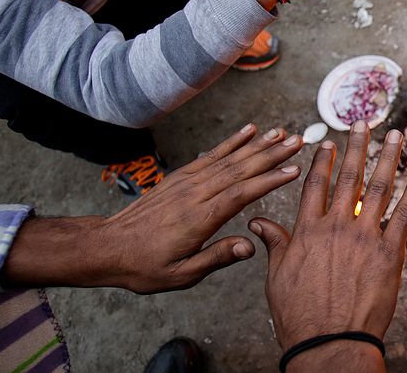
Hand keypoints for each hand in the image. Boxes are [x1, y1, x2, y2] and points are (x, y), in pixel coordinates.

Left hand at [0, 124, 303, 293]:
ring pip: (228, 158)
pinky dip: (231, 142)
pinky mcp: (180, 177)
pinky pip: (210, 156)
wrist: (107, 247)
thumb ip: (216, 257)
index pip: (241, 194)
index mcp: (199, 219)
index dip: (269, 181)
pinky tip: (248, 132)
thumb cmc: (145, 266)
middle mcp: (195, 194)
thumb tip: (248, 246)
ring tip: (281, 132)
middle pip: (240, 169)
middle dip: (271, 154)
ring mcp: (187, 183)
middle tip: (298, 140)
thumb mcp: (180, 274)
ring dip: (257, 144)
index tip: (294, 169)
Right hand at [250, 122, 406, 371]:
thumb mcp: (277, 277)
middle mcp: (337, 227)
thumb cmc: (300, 315)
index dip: (323, 161)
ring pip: (379, 188)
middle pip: (349, 177)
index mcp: (308, 231)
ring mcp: (366, 237)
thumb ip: (274, 243)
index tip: (329, 142)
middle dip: (357, 147)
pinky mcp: (390, 252)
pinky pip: (406, 213)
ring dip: (389, 158)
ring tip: (395, 135)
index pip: (316, 184)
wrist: (330, 342)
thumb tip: (258, 221)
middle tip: (364, 124)